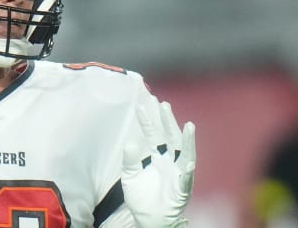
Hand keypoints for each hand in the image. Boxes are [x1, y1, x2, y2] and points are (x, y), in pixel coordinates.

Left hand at [122, 97, 195, 226]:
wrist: (148, 218)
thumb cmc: (141, 195)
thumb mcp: (130, 175)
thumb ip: (130, 159)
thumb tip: (130, 141)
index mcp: (157, 156)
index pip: (153, 134)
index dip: (148, 120)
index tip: (142, 104)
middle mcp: (170, 161)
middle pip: (170, 138)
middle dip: (167, 121)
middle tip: (162, 104)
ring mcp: (177, 175)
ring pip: (185, 155)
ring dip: (187, 141)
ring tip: (189, 126)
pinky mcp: (181, 191)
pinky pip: (185, 181)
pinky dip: (187, 173)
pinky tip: (187, 164)